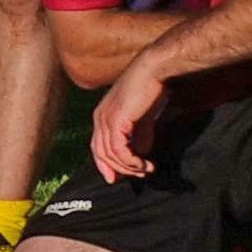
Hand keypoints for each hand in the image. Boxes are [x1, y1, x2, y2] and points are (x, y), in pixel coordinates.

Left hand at [91, 53, 172, 185]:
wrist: (154, 72)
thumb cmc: (150, 91)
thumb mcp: (142, 119)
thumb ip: (138, 136)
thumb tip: (140, 154)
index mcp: (102, 116)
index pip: (97, 147)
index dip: (105, 165)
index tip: (116, 179)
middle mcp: (99, 118)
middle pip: (100, 153)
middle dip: (119, 169)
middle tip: (140, 175)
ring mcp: (105, 119)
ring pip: (110, 154)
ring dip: (129, 167)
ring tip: (147, 169)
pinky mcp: (116, 121)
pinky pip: (119, 150)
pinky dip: (131, 161)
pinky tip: (144, 164)